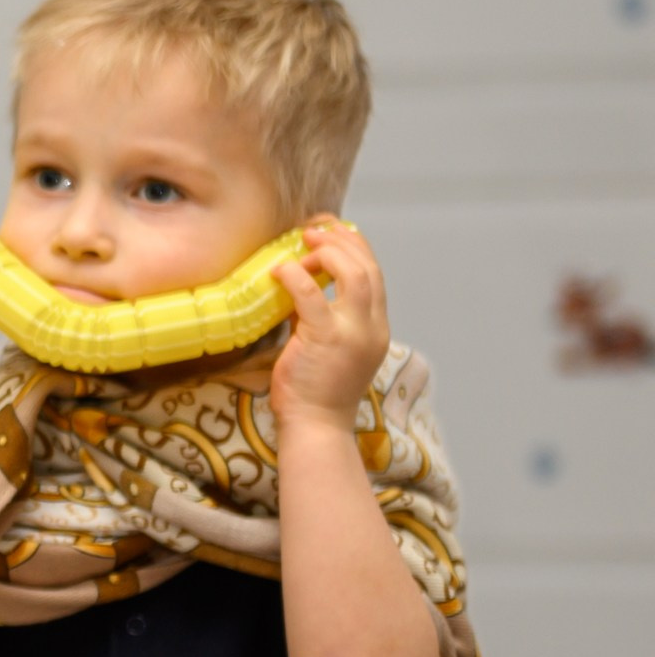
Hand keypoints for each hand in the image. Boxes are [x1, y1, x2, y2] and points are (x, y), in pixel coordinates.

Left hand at [271, 218, 388, 431]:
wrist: (316, 427)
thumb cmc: (314, 391)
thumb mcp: (325, 347)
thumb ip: (319, 316)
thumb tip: (297, 286)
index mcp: (376, 328)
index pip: (374, 276)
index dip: (355, 247)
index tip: (331, 232)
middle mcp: (372, 328)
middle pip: (370, 268)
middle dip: (344, 240)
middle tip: (314, 229)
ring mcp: (353, 333)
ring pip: (355, 274)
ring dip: (329, 251)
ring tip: (305, 241)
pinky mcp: (326, 339)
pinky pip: (312, 296)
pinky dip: (296, 276)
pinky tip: (280, 270)